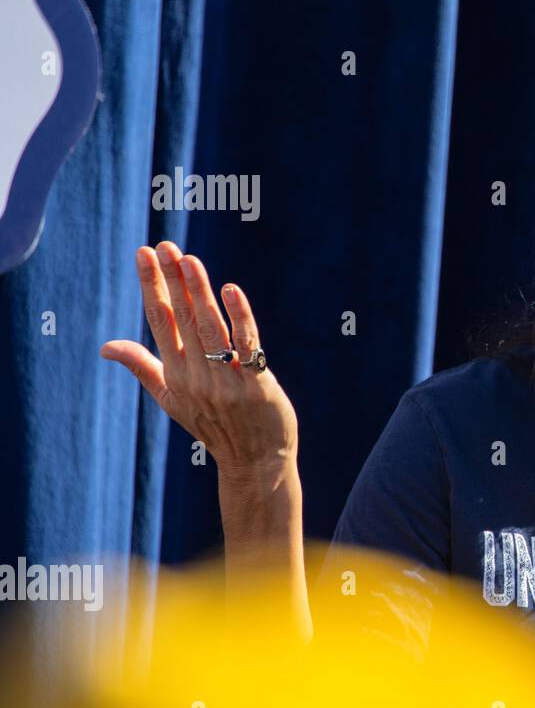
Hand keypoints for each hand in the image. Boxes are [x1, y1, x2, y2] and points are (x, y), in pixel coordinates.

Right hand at [99, 241, 298, 474]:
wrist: (255, 462)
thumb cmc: (214, 427)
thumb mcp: (172, 399)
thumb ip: (143, 367)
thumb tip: (106, 346)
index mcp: (175, 375)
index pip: (160, 322)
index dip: (152, 287)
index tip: (143, 254)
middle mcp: (197, 376)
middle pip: (183, 320)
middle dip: (172, 281)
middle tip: (163, 245)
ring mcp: (226, 381)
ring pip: (210, 329)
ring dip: (199, 293)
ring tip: (189, 261)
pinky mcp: (256, 384)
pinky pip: (246, 345)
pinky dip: (239, 317)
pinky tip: (231, 290)